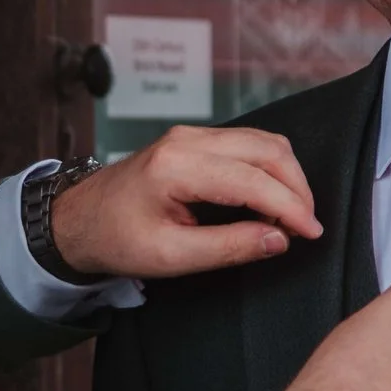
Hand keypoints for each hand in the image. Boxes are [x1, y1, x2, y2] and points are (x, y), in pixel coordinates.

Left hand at [48, 126, 322, 279]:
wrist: (77, 219)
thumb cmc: (116, 240)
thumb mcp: (171, 257)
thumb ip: (229, 247)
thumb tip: (280, 240)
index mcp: (177, 167)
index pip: (253, 180)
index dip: (290, 207)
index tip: (312, 233)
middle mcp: (188, 140)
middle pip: (267, 150)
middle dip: (297, 188)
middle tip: (307, 226)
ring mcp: (192, 134)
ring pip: (263, 142)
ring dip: (287, 176)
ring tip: (292, 215)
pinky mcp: (196, 139)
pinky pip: (249, 144)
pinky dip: (270, 169)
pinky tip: (272, 199)